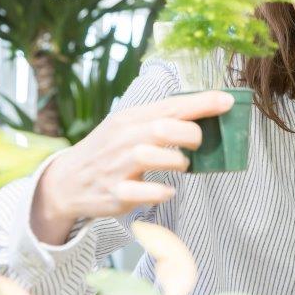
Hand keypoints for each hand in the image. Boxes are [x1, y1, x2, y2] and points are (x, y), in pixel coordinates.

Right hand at [32, 90, 234, 242]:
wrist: (66, 181)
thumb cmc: (108, 151)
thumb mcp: (128, 127)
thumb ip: (160, 120)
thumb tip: (202, 113)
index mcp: (130, 119)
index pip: (171, 106)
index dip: (202, 103)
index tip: (228, 100)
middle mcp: (123, 140)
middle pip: (163, 128)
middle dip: (190, 134)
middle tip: (198, 143)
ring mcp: (117, 167)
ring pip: (151, 156)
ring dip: (177, 162)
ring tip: (181, 165)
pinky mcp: (115, 194)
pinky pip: (142, 192)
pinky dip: (160, 192)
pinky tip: (168, 191)